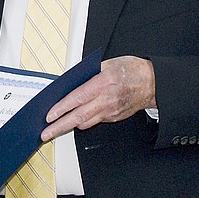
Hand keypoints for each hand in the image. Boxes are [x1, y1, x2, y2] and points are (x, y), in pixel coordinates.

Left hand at [41, 56, 155, 140]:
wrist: (152, 83)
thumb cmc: (132, 70)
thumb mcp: (108, 63)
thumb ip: (88, 73)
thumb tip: (71, 81)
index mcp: (103, 83)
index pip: (77, 98)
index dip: (61, 108)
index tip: (49, 115)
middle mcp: (106, 100)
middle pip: (78, 117)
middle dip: (59, 127)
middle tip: (46, 133)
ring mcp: (110, 112)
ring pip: (85, 123)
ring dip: (69, 126)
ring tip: (55, 128)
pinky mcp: (114, 118)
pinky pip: (95, 121)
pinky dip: (83, 120)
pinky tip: (75, 119)